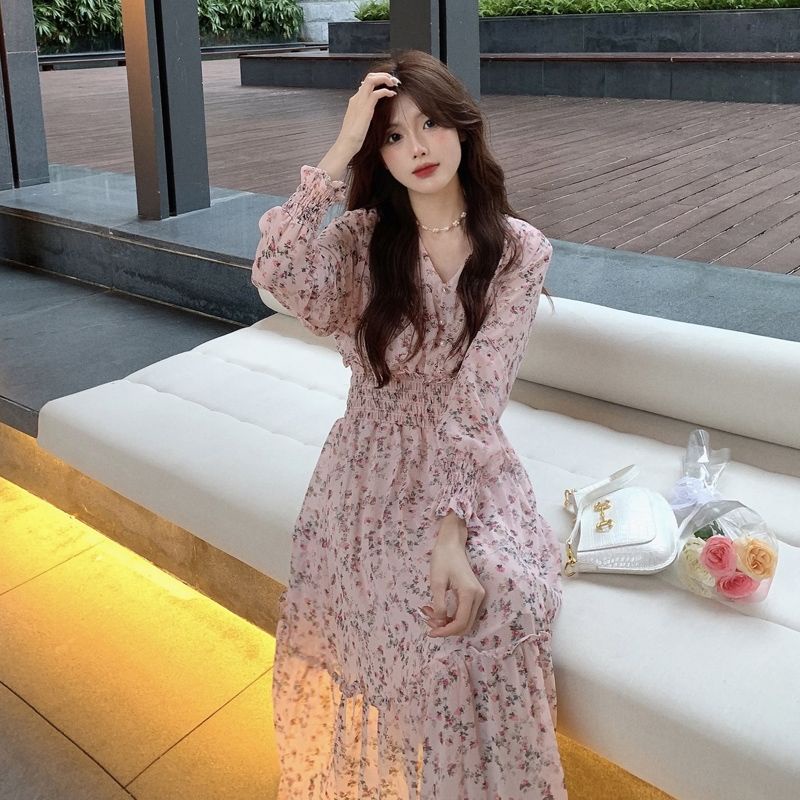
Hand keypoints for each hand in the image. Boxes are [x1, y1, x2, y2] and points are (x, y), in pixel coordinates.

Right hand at [336, 72, 399, 156]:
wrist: (347, 143)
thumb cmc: (353, 136)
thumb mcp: (360, 120)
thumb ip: (364, 112)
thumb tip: (371, 109)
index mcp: (355, 100)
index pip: (366, 82)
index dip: (378, 79)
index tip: (388, 83)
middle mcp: (357, 97)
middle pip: (369, 77)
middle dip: (383, 75)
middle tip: (393, 81)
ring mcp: (360, 101)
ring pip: (372, 80)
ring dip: (385, 79)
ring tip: (394, 84)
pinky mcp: (366, 108)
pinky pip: (377, 93)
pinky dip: (386, 91)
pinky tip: (392, 94)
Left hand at [421, 516, 484, 637]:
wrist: (451, 543)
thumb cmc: (442, 559)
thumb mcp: (436, 582)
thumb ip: (439, 605)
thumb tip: (439, 622)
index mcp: (469, 593)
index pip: (460, 623)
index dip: (445, 632)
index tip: (430, 632)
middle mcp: (478, 597)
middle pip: (465, 626)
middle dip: (446, 629)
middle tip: (428, 622)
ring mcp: (478, 596)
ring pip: (465, 621)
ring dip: (447, 622)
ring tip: (429, 612)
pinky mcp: (474, 594)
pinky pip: (464, 612)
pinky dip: (451, 615)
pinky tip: (436, 609)